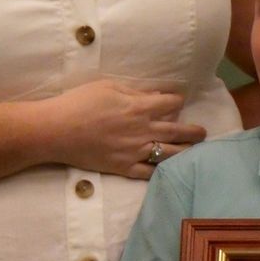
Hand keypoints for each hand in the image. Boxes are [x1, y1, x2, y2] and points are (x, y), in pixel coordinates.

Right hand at [47, 80, 206, 179]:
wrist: (56, 130)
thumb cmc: (79, 102)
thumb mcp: (108, 86)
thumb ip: (136, 91)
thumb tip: (156, 94)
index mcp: (140, 107)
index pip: (171, 103)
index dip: (178, 100)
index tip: (179, 100)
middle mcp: (143, 130)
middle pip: (178, 130)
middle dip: (194, 131)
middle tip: (203, 132)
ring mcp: (135, 151)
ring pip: (170, 154)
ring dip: (186, 152)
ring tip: (195, 152)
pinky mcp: (124, 168)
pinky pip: (149, 173)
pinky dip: (162, 172)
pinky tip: (171, 171)